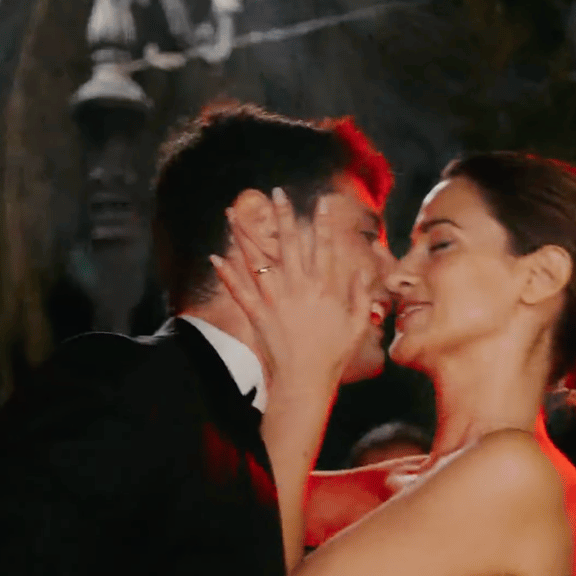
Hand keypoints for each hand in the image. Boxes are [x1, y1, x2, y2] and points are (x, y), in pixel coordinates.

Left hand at [211, 189, 374, 403]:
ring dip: (245, 237)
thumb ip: (358, 296)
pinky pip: (239, 291)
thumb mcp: (357, 325)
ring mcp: (276, 301)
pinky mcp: (258, 316)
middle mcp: (299, 289)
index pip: (325, 248)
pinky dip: (227, 274)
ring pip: (259, 261)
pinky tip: (215, 257)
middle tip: (277, 192)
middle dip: (284, 216)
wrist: (305, 383)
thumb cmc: (333, 357)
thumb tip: (360, 272)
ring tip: (234, 215)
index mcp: (324, 290)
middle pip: (291, 244)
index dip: (324, 224)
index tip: (322, 202)